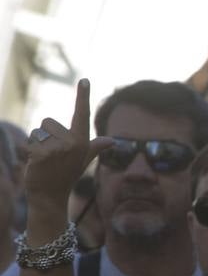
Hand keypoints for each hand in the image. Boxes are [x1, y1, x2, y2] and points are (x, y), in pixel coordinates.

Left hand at [23, 79, 113, 204]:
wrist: (50, 196)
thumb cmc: (65, 176)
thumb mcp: (82, 160)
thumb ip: (95, 147)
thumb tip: (111, 141)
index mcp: (82, 142)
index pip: (82, 114)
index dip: (83, 96)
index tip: (84, 79)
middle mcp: (72, 143)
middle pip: (48, 122)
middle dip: (45, 136)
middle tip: (51, 156)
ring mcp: (57, 149)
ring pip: (37, 132)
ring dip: (36, 144)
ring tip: (43, 160)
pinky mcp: (41, 153)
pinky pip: (29, 142)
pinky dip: (28, 152)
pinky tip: (36, 165)